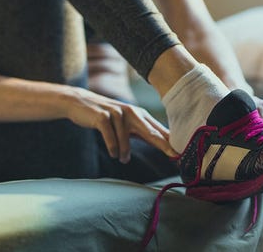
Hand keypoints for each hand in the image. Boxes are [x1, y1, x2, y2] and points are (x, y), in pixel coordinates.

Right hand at [62, 87, 177, 162]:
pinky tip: (113, 154)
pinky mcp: (103, 117)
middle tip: (173, 155)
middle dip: (164, 144)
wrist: (80, 103)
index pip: (158, 131)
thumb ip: (143, 134)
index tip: (182, 154)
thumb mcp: (127, 124)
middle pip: (151, 132)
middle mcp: (131, 112)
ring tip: (122, 159)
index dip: (170, 142)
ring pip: (127, 138)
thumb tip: (163, 146)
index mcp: (139, 115)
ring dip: (125, 152)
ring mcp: (117, 113)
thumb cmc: (107, 117)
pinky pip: (110, 136)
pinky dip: (112, 147)